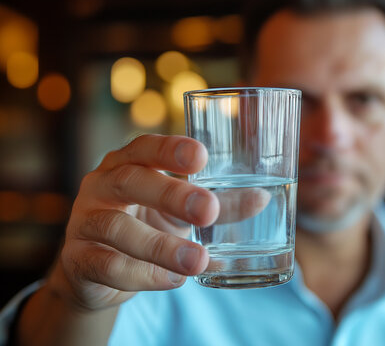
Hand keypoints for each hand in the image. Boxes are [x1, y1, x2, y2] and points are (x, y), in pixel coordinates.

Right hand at [47, 134, 219, 311]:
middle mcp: (101, 185)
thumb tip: (262, 199)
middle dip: (171, 194)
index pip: (145, 147)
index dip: (170, 149)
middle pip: (131, 180)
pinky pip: (107, 265)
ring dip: (161, 246)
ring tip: (198, 261)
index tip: (201, 156)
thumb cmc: (147, 224)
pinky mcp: (78, 258)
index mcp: (128, 164)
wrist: (97, 268)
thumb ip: (219, 205)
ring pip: (117, 227)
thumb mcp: (181, 212)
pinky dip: (143, 274)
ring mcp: (85, 221)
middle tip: (208, 210)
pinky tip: (173, 280)